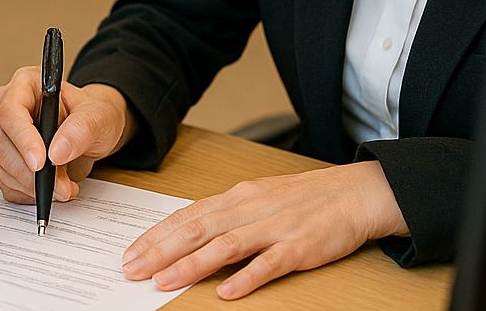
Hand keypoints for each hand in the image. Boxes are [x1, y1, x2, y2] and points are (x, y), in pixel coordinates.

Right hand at [0, 67, 131, 204]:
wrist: (93, 132)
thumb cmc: (93, 116)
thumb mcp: (99, 116)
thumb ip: (81, 129)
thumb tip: (56, 152)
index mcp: (25, 85)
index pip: (11, 111)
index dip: (23, 139)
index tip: (41, 163)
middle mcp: (6, 107)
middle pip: (0, 142)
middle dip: (29, 172)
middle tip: (59, 188)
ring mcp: (2, 134)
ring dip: (30, 186)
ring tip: (63, 188)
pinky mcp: (3, 159)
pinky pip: (5, 182)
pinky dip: (27, 193)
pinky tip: (49, 190)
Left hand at [121, 161, 407, 298]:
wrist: (355, 193)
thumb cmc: (304, 199)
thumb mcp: (258, 199)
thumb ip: (226, 216)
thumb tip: (189, 233)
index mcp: (237, 197)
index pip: (187, 215)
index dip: (156, 234)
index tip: (130, 251)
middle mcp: (249, 209)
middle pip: (197, 230)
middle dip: (160, 251)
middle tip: (132, 269)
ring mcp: (274, 227)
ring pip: (224, 246)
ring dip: (191, 265)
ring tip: (164, 282)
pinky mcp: (300, 247)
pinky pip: (270, 263)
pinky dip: (246, 277)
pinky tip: (227, 292)